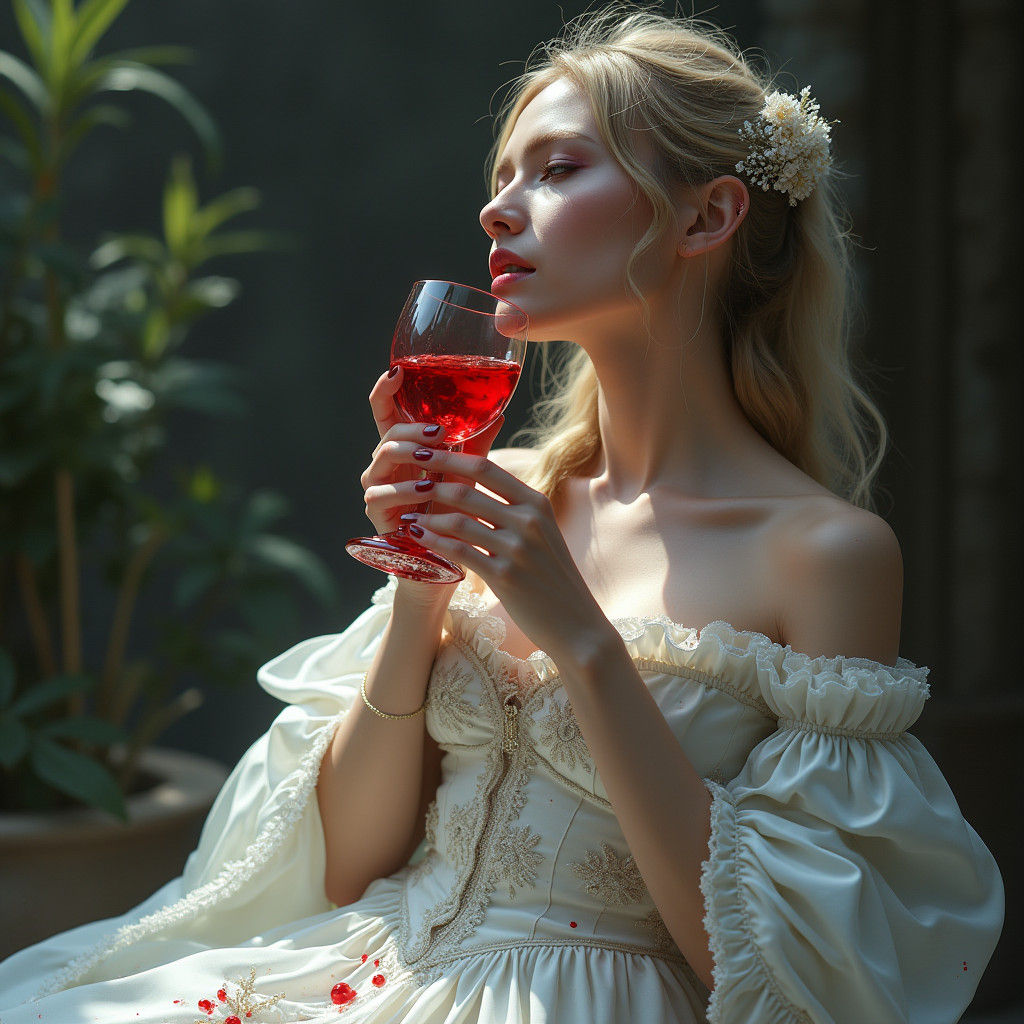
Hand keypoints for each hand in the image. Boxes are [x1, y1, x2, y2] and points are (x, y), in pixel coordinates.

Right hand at [363, 365, 506, 601]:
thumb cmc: (455, 513)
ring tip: (434, 456)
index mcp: (404, 450)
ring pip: (381, 458)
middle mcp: (385, 466)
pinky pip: (381, 495)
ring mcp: (377, 489)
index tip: (398, 371)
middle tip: (438, 431)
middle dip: (412, 427)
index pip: (386, 412)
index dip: (385, 390)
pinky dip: (404, 491)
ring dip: (409, 454)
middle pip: (387, 431)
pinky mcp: (377, 516)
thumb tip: (500, 411)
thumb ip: (476, 445)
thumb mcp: (467, 475)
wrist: (448, 561)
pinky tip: (425, 489)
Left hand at [389, 447, 614, 666]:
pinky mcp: (505, 576)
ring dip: (427, 515)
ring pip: (459, 520)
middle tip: (405, 482)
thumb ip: (515, 509)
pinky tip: (417, 538)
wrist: (576, 625)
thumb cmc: (552, 578)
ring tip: (405, 513)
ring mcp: (518, 548)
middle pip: (468, 489)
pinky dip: (434, 543)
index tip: (425, 452)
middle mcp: (529, 520)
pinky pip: (459, 552)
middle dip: (430, 483)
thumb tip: (477, 487)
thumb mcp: (542, 534)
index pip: (487, 468)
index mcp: (537, 503)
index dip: (451, 457)